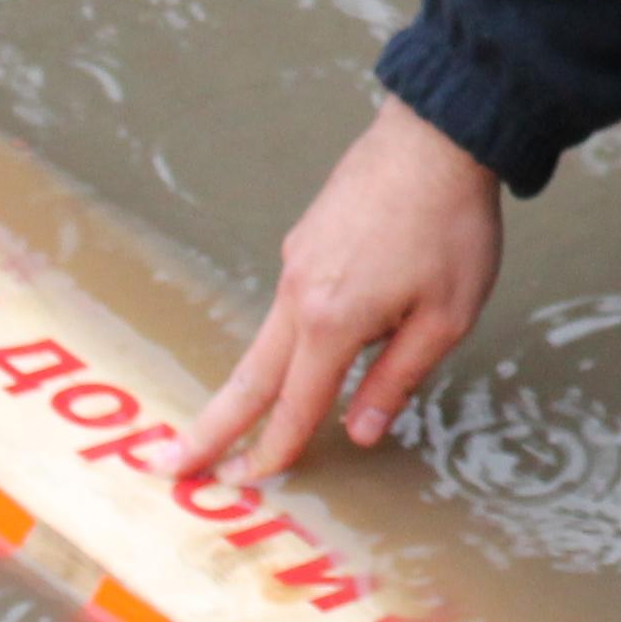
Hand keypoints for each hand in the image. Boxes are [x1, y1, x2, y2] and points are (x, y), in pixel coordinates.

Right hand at [173, 95, 500, 481]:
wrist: (436, 136)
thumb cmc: (450, 227)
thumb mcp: (446, 317)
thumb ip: (397, 379)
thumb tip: (358, 431)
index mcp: (330, 322)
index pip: (295, 406)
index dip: (271, 452)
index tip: (243, 486)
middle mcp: (299, 295)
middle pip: (250, 378)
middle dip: (210, 428)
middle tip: (170, 467)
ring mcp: (297, 262)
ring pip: (268, 338)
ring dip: (246, 384)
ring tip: (224, 421)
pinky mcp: (306, 238)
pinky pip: (292, 301)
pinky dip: (285, 336)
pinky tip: (304, 344)